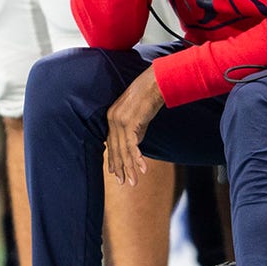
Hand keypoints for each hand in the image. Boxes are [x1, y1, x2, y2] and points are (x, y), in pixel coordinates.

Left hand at [105, 67, 164, 186]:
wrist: (155, 82)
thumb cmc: (148, 96)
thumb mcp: (139, 116)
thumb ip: (135, 130)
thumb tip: (136, 145)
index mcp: (112, 117)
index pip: (111, 143)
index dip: (114, 159)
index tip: (115, 173)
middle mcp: (112, 119)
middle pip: (116, 149)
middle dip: (120, 167)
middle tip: (123, 183)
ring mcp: (120, 121)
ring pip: (124, 150)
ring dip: (130, 167)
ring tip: (133, 182)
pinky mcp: (130, 122)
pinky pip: (132, 144)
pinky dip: (137, 157)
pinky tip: (142, 168)